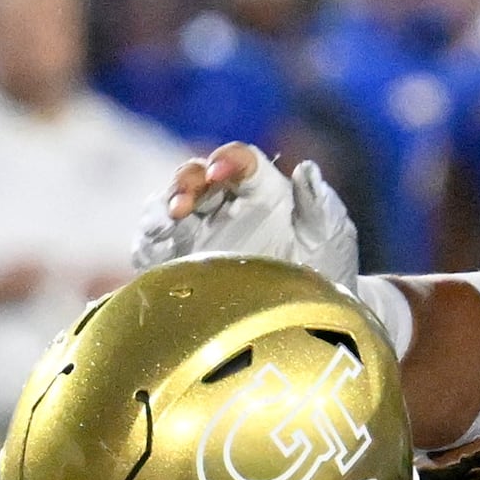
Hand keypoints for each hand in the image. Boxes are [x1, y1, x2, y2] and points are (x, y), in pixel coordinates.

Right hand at [138, 144, 361, 284]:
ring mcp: (202, 233)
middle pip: (197, 176)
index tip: (220, 172)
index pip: (239, 161)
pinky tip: (153, 244)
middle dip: (187, 180)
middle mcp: (227, 205)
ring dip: (164, 205)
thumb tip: (306, 168)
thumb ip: (320, 203)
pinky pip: (156, 245)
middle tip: (184, 200)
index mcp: (262, 190)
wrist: (313, 320)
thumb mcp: (331, 236)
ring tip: (168, 219)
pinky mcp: (182, 264)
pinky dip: (148, 239)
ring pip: (171, 204)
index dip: (226, 159)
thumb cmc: (327, 269)